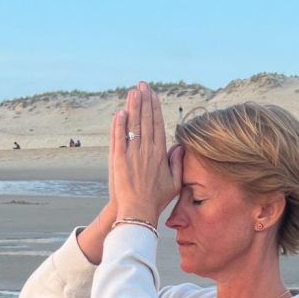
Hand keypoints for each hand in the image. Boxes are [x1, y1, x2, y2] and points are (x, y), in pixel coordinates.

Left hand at [111, 82, 181, 223]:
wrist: (138, 212)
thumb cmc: (156, 200)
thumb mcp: (174, 183)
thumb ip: (177, 163)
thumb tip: (179, 147)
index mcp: (160, 154)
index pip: (157, 125)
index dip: (155, 108)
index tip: (153, 96)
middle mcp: (147, 151)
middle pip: (145, 120)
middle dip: (144, 101)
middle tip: (142, 85)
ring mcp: (132, 154)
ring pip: (133, 125)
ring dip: (133, 106)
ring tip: (133, 91)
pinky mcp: (119, 160)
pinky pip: (119, 138)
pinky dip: (119, 124)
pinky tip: (120, 112)